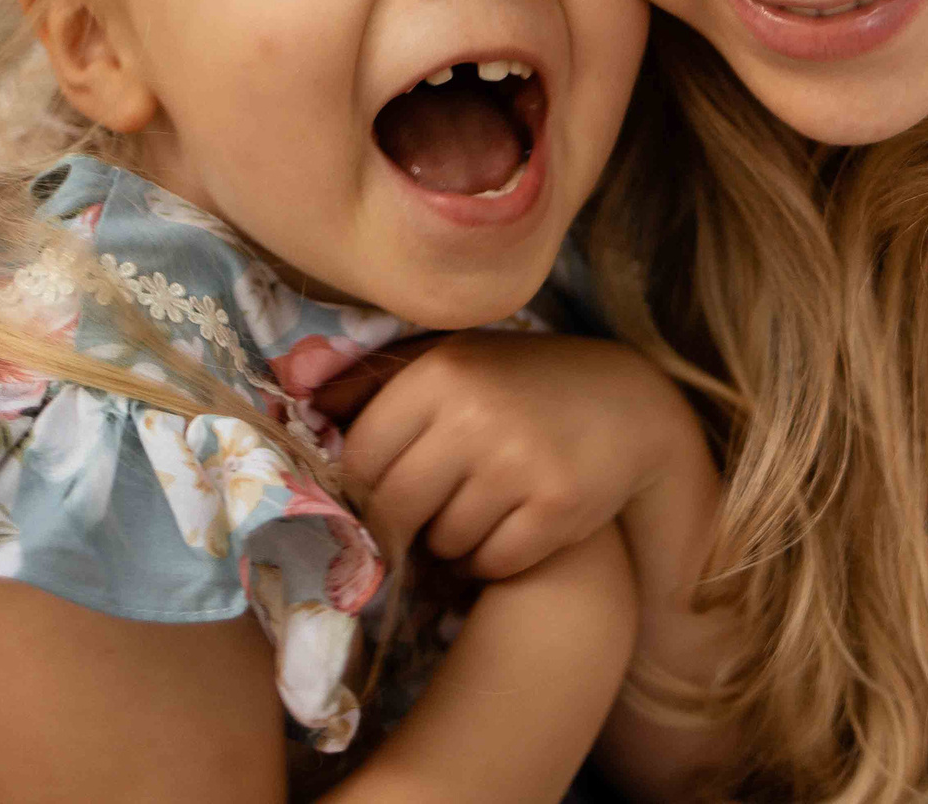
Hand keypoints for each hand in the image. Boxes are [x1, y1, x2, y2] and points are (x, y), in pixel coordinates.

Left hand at [336, 332, 699, 578]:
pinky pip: (491, 563)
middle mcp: (475, 415)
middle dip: (398, 528)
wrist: (631, 403)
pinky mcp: (558, 507)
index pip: (359, 460)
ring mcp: (519, 463)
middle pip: (393, 508)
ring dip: (450, 544)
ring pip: (443, 542)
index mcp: (440, 373)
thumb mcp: (454, 363)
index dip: (357, 493)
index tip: (369, 504)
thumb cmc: (522, 385)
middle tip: (416, 524)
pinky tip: (508, 533)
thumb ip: (376, 386)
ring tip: (476, 514)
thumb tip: (296, 403)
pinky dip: (490, 562)